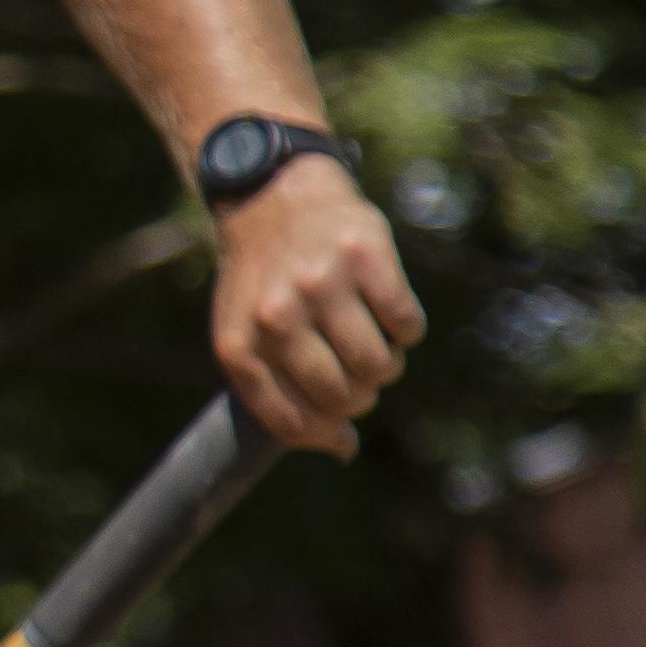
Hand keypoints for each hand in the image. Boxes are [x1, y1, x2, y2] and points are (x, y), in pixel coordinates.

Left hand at [207, 163, 421, 458]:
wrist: (273, 197)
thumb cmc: (263, 281)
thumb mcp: (244, 334)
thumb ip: (279, 392)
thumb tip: (342, 450)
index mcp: (238, 345)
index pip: (291, 421)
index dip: (326, 436)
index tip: (342, 434)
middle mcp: (275, 316)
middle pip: (343, 397)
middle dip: (359, 397)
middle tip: (357, 377)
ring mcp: (320, 284)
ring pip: (379, 366)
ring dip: (385, 367)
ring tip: (372, 344)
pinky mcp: (365, 256)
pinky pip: (406, 325)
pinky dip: (406, 331)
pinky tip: (388, 316)